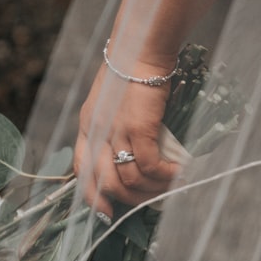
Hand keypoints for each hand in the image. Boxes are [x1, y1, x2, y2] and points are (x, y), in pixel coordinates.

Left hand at [73, 61, 181, 221]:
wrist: (142, 48)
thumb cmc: (132, 71)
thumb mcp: (111, 102)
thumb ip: (113, 126)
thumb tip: (132, 154)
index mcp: (86, 126)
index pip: (81, 171)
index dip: (93, 197)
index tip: (108, 212)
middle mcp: (95, 132)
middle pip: (106, 183)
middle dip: (130, 200)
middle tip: (152, 201)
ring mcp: (115, 131)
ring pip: (130, 179)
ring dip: (153, 189)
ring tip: (171, 185)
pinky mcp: (138, 128)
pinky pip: (150, 166)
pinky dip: (166, 176)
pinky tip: (179, 173)